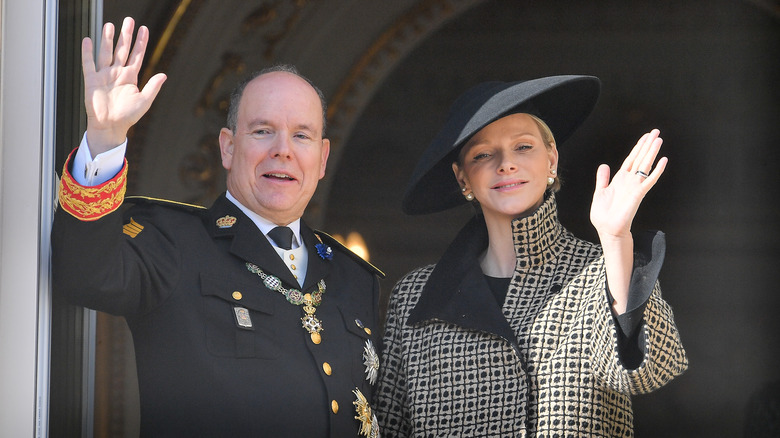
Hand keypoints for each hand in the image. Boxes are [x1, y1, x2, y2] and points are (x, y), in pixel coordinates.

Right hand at [83, 17, 165, 155]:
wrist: (110, 126)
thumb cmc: (128, 117)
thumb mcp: (144, 101)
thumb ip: (153, 87)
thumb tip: (164, 75)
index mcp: (130, 77)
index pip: (137, 55)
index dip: (141, 42)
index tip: (144, 29)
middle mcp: (117, 73)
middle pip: (122, 50)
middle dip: (125, 35)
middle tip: (129, 20)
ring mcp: (104, 75)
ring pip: (106, 53)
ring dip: (108, 39)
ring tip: (110, 25)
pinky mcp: (91, 80)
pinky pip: (89, 63)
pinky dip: (87, 52)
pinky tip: (88, 39)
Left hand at [590, 129, 667, 240]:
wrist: (608, 229)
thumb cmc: (604, 215)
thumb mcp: (600, 192)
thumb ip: (603, 179)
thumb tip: (604, 165)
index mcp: (620, 179)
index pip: (631, 159)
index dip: (638, 147)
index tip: (645, 137)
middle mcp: (629, 181)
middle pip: (640, 158)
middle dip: (647, 145)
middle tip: (656, 131)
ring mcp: (635, 186)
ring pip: (645, 165)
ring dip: (652, 152)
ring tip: (659, 139)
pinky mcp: (638, 194)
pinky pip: (649, 180)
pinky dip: (656, 170)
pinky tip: (663, 160)